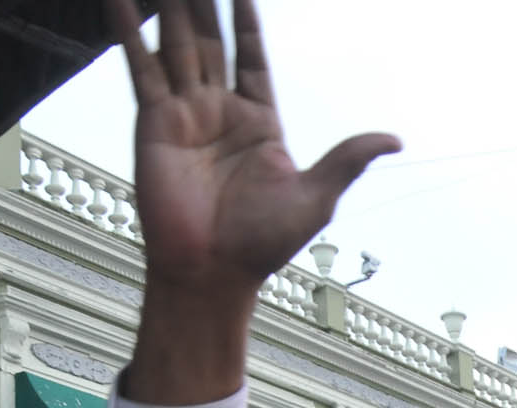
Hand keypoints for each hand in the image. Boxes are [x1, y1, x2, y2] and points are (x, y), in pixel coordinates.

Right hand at [110, 0, 399, 399]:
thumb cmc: (263, 244)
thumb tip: (395, 139)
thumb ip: (348, 158)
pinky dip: (129, 30)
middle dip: (203, 2)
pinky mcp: (153, 121)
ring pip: (177, 43)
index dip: (246, 19)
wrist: (212, 271)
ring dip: (171, 6)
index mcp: (259, 122)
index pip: (251, 55)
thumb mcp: (316, 196)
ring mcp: (184, 113)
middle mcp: (219, 111)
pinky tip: (122, 0)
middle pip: (211, 40)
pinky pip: (141, 66)